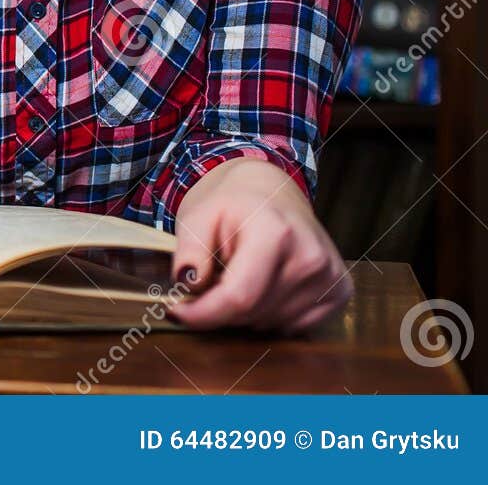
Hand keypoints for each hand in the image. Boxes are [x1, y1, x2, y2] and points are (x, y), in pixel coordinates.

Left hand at [165, 156, 351, 333]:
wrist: (272, 191)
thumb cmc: (232, 204)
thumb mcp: (198, 215)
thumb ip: (190, 250)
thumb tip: (187, 284)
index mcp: (277, 233)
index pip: (239, 297)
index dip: (203, 313)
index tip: (177, 312)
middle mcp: (312, 257)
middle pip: (252, 313)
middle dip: (219, 307)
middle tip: (208, 280)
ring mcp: (331, 276)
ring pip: (270, 322)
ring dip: (244, 311)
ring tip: (237, 275)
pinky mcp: (340, 290)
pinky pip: (293, 325)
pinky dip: (268, 314)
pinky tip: (263, 285)